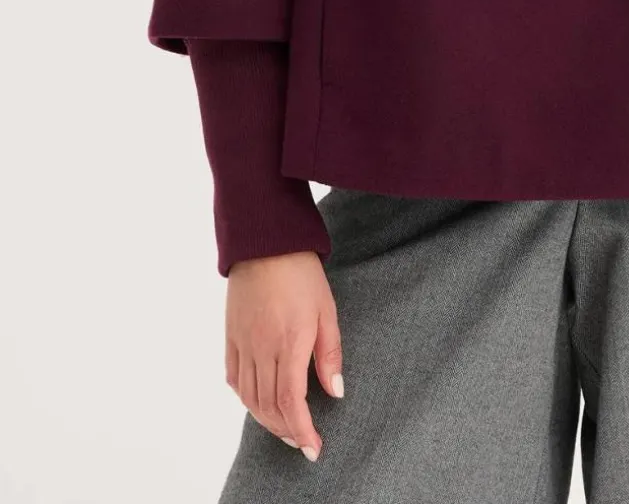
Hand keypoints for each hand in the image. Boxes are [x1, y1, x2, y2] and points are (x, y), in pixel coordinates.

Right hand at [224, 250, 343, 461]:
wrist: (266, 243)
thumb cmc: (302, 274)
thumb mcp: (326, 311)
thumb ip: (329, 354)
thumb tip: (335, 392)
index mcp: (288, 343)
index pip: (291, 402)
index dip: (302, 430)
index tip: (313, 448)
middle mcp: (261, 349)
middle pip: (269, 406)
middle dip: (286, 430)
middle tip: (303, 441)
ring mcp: (242, 344)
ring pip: (250, 397)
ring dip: (266, 419)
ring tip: (285, 427)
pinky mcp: (231, 337)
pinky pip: (235, 379)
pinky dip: (246, 398)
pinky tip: (258, 402)